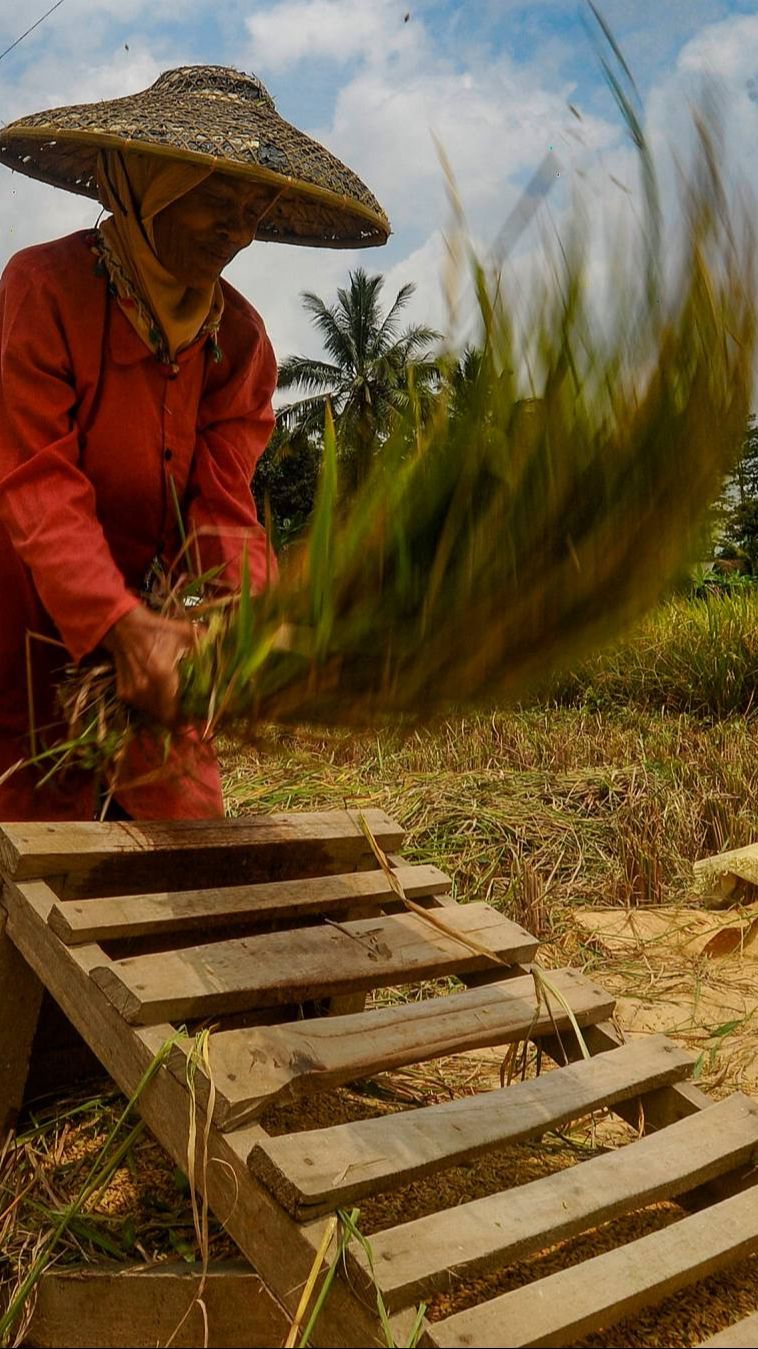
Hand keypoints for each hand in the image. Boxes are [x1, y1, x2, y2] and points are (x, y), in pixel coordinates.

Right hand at [103, 605, 195, 725]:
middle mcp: (146, 689)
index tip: (197, 721)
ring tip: (176, 705)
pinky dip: (151, 705)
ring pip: (153, 714)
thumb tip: (228, 649)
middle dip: (178, 720)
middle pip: (165, 718)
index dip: (187, 722)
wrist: (124, 627)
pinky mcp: (124, 693)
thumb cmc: (157, 630)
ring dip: (164, 713)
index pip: (175, 713)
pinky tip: (159, 696)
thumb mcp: (186, 633)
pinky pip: (142, 707)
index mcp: (163, 676)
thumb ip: (207, 644)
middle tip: (189, 716)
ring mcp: (133, 693)